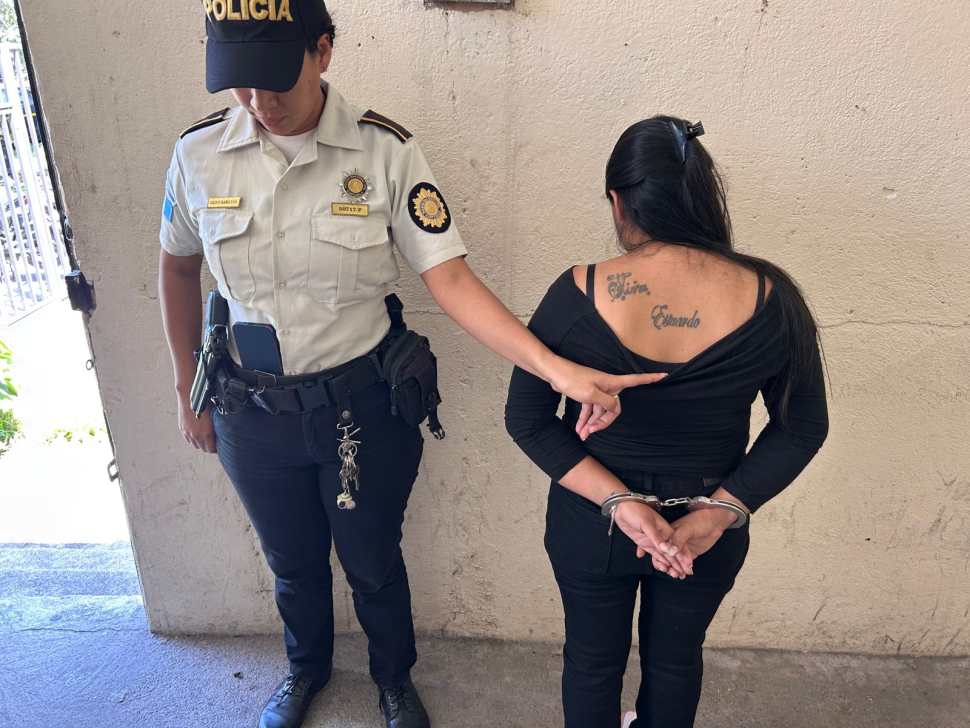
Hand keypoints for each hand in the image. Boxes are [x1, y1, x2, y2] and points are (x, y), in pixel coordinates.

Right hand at [177, 398, 216, 452]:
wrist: (189, 394)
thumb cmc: (205, 402)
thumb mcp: (216, 414)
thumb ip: (219, 425)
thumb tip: (225, 430)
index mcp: (206, 433)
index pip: (212, 450)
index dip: (217, 448)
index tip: (221, 445)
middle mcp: (196, 435)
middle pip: (204, 449)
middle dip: (210, 446)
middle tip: (215, 441)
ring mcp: (188, 433)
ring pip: (196, 445)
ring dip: (201, 443)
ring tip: (207, 437)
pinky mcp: (182, 429)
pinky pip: (189, 439)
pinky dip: (194, 439)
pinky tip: (198, 433)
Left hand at [546, 357, 665, 433]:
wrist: (553, 372)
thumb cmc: (572, 380)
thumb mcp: (590, 395)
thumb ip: (606, 403)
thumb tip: (616, 408)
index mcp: (611, 383)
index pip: (636, 380)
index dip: (651, 378)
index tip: (665, 375)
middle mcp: (606, 386)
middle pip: (613, 407)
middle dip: (603, 421)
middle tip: (592, 432)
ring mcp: (595, 390)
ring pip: (598, 410)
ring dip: (591, 423)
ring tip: (582, 435)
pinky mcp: (585, 394)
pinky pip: (589, 409)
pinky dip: (584, 419)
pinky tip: (579, 430)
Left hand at [612, 500, 684, 575]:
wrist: (621, 508)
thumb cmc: (635, 510)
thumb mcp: (646, 523)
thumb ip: (656, 536)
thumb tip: (665, 548)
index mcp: (665, 529)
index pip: (677, 545)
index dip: (684, 555)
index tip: (689, 565)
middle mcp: (661, 536)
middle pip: (672, 552)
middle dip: (679, 563)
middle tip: (685, 574)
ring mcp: (653, 540)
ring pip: (664, 555)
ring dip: (671, 565)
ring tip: (676, 575)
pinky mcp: (645, 543)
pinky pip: (655, 555)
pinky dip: (660, 562)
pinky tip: (665, 569)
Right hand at [653, 507, 737, 576]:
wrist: (716, 522)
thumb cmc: (701, 520)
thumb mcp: (688, 528)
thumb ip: (678, 539)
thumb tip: (669, 551)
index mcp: (668, 533)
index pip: (660, 547)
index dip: (658, 557)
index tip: (663, 565)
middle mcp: (673, 542)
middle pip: (665, 556)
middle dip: (667, 566)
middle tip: (673, 572)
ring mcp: (681, 549)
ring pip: (674, 562)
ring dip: (674, 570)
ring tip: (679, 575)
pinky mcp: (689, 554)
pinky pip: (683, 564)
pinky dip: (682, 570)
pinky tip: (684, 574)